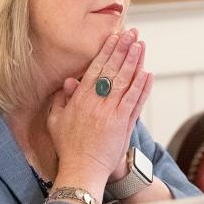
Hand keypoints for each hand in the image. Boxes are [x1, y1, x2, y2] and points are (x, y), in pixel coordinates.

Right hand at [47, 29, 153, 192]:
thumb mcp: (56, 121)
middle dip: (123, 50)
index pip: (96, 69)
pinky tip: (148, 73)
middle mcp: (96, 103)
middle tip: (132, 34)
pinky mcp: (124, 124)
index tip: (114, 37)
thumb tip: (68, 82)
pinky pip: (135, 101)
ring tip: (141, 45)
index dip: (106, 51)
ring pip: (126, 82)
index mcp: (80, 100)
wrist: (82, 170)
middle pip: (113, 70)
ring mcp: (112, 113)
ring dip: (135, 62)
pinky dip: (143, 87)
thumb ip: (61, 100)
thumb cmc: (68, 147)